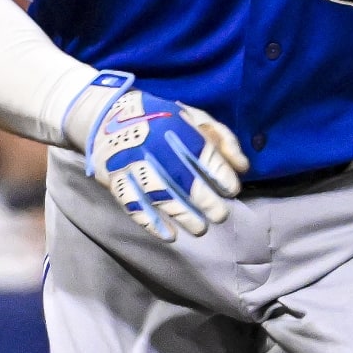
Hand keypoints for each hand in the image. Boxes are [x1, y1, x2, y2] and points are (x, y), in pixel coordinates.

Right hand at [78, 72, 248, 241]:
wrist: (109, 116)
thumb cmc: (163, 120)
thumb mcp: (195, 118)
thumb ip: (223, 139)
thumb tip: (242, 168)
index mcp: (177, 127)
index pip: (203, 153)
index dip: (220, 174)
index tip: (232, 190)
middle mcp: (154, 145)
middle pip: (182, 177)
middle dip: (205, 200)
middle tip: (221, 216)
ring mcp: (132, 163)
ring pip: (159, 195)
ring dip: (182, 216)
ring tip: (201, 230)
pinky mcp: (115, 179)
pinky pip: (132, 204)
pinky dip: (151, 222)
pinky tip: (169, 235)